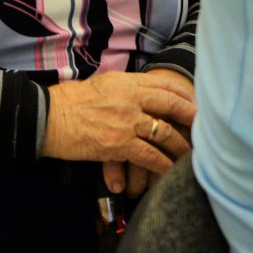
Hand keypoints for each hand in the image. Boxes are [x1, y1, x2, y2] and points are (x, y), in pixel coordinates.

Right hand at [43, 70, 194, 192]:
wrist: (47, 117)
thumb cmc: (68, 102)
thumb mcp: (99, 85)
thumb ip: (122, 89)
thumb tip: (138, 94)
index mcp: (125, 81)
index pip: (163, 83)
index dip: (184, 93)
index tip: (196, 101)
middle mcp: (129, 98)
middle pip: (171, 104)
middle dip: (192, 117)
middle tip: (206, 127)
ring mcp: (126, 121)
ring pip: (165, 133)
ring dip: (181, 146)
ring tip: (191, 155)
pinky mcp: (119, 144)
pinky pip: (150, 156)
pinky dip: (163, 165)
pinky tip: (170, 171)